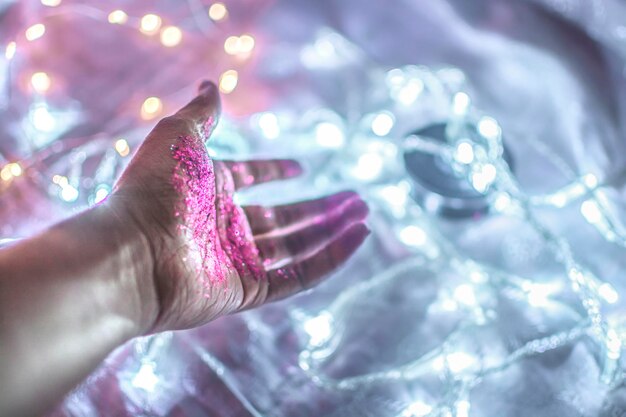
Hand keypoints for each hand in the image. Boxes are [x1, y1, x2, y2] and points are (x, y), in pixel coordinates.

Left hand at [108, 81, 368, 331]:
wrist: (131, 252)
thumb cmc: (152, 190)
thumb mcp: (178, 137)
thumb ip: (202, 114)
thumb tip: (211, 83)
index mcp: (210, 190)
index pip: (252, 177)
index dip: (276, 171)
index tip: (300, 168)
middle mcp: (226, 226)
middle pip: (284, 217)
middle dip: (320, 208)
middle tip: (355, 198)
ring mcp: (237, 260)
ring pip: (297, 246)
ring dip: (332, 231)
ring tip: (363, 215)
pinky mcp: (247, 290)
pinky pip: (297, 276)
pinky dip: (329, 260)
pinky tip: (356, 239)